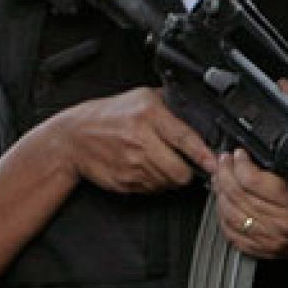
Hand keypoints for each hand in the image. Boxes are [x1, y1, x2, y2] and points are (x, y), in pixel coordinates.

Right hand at [49, 86, 211, 194]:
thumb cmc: (108, 115)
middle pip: (179, 171)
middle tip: (187, 165)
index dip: (203, 154)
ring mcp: (131, 164)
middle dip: (188, 172)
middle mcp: (140, 140)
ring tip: (160, 162)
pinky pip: (151, 189)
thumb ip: (169, 104)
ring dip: (170, 178)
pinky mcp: (124, 181)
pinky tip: (144, 168)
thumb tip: (199, 113)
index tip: (214, 161)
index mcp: (147, 115)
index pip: (184, 139)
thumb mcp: (140, 98)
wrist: (73, 137)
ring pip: (167, 183)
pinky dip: (154, 182)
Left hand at [210, 148, 287, 258]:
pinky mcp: (263, 250)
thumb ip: (287, 167)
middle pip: (237, 195)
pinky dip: (222, 218)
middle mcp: (280, 224)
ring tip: (220, 180)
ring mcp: (269, 239)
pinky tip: (223, 206)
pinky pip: (232, 234)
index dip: (240, 163)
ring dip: (220, 194)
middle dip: (225, 173)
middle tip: (224, 162)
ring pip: (230, 213)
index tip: (239, 154)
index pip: (252, 180)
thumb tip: (260, 152)